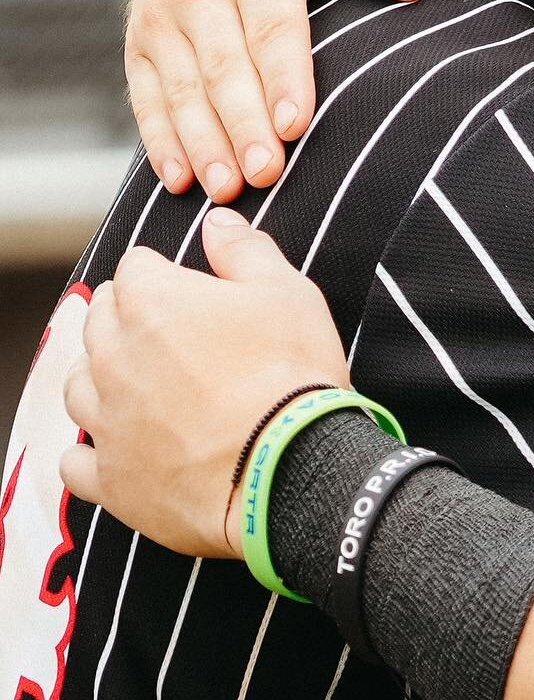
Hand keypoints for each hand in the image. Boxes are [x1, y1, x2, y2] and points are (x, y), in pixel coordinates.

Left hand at [59, 210, 350, 556]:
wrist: (290, 468)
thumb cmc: (291, 374)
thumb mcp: (287, 293)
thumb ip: (245, 250)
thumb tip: (217, 221)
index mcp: (151, 301)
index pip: (136, 267)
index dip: (165, 274)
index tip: (189, 289)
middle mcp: (113, 356)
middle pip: (99, 321)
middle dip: (129, 320)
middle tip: (174, 336)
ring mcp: (106, 419)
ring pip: (78, 386)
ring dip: (101, 379)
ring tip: (140, 387)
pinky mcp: (111, 478)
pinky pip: (75, 461)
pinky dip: (92, 452)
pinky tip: (120, 447)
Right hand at [127, 0, 426, 201]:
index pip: (272, 26)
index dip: (283, 78)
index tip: (297, 126)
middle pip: (223, 66)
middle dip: (243, 125)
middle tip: (268, 175)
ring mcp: (163, 12)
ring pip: (182, 86)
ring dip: (202, 141)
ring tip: (228, 188)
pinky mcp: (139, 37)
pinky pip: (146, 93)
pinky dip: (161, 137)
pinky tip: (181, 178)